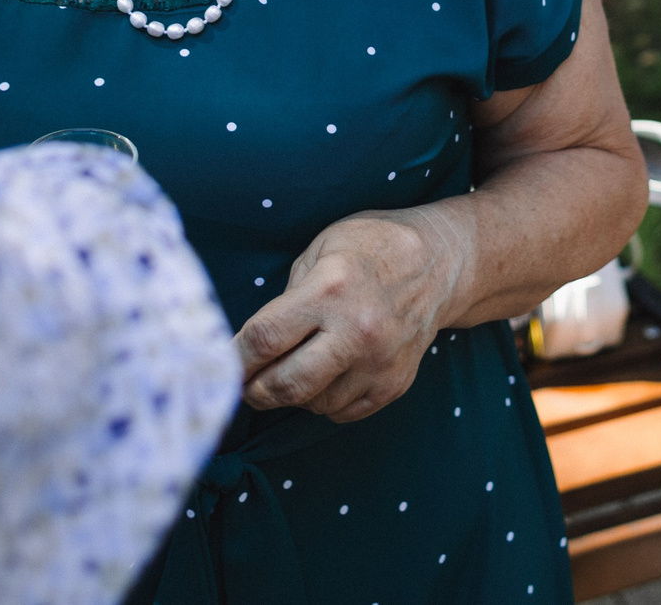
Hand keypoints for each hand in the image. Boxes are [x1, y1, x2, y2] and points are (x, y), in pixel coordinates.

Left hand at [235, 209, 469, 422]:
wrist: (440, 264)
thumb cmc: (370, 248)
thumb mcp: (320, 250)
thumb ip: (288, 296)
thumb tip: (255, 346)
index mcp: (330, 290)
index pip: (264, 339)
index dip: (234, 358)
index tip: (220, 363)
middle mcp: (357, 331)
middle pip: (286, 385)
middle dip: (255, 390)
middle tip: (246, 383)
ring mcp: (379, 363)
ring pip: (313, 404)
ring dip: (293, 394)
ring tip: (295, 367)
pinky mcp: (394, 384)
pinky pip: (342, 412)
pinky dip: (324, 400)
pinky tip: (327, 373)